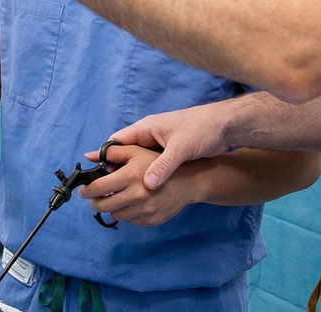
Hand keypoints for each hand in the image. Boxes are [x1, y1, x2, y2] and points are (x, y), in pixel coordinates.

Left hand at [79, 143, 210, 226]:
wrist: (187, 181)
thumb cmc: (158, 163)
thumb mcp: (136, 151)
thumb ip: (111, 153)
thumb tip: (89, 156)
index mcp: (130, 176)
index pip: (99, 188)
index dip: (87, 191)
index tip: (83, 190)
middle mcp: (137, 195)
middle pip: (103, 205)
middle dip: (95, 202)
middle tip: (94, 197)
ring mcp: (144, 210)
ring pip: (115, 214)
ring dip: (111, 207)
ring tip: (115, 198)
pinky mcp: (151, 220)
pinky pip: (130, 221)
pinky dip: (126, 213)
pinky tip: (130, 203)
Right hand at [103, 103, 235, 190]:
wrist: (226, 126)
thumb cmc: (202, 129)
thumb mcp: (181, 148)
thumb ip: (163, 166)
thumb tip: (147, 185)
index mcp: (147, 128)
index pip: (118, 141)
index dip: (105, 156)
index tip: (94, 172)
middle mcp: (150, 136)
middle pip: (124, 154)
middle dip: (114, 170)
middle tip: (103, 188)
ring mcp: (159, 146)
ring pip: (137, 163)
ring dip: (129, 176)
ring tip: (118, 193)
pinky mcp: (169, 155)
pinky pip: (150, 168)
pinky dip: (144, 178)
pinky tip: (141, 192)